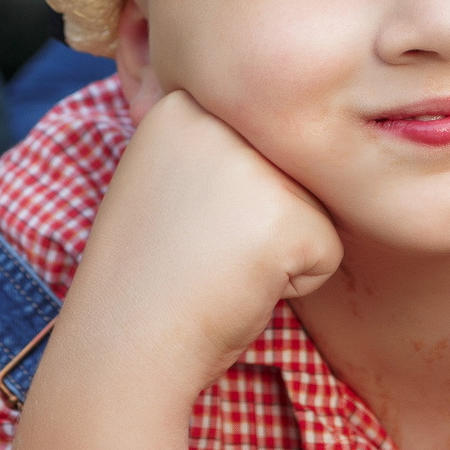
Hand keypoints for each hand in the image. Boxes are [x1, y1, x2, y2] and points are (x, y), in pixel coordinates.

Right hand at [72, 90, 343, 387]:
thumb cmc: (146, 275)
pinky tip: (239, 288)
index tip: (181, 224)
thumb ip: (211, 148)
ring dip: (280, 248)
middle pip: (287, 167)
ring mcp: (254, 165)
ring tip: (217, 268)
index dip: (230, 198)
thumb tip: (275, 125)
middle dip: (260, 220)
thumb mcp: (163, 182)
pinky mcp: (290, 217)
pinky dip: (297, 284)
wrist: (121, 345)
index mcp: (181, 104)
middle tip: (200, 251)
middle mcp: (218, 119)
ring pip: (313, 205)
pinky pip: (328, 250)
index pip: (254, 139)